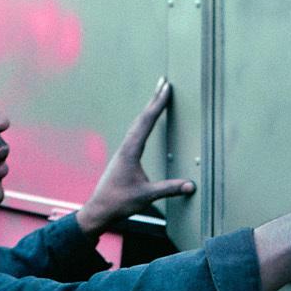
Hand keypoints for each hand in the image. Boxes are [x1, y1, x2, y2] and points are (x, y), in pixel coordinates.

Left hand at [75, 79, 195, 236]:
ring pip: (137, 123)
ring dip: (148, 109)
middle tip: (163, 81)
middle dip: (154, 99)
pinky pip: (135, 132)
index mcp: (131, 150)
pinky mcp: (123, 157)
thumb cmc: (119, 202)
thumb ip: (169, 189)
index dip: (158, 104)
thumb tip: (190, 186)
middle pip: (142, 117)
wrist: (99, 209)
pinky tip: (145, 123)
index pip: (147, 122)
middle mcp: (126, 146)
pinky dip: (143, 122)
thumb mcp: (146, 196)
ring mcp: (123, 151)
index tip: (166, 88)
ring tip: (157, 97)